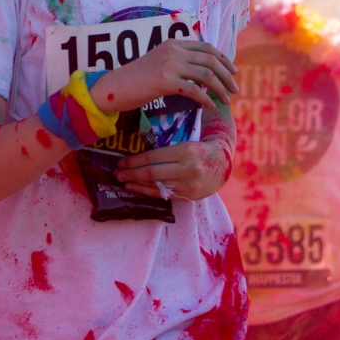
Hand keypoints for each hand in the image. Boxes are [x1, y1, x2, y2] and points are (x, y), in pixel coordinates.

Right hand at [88, 40, 238, 113]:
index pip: (207, 47)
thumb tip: (203, 72)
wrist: (114, 87)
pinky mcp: (165, 81)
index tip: (233, 71)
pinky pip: (194, 90)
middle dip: (227, 76)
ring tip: (226, 100)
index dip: (224, 59)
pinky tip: (211, 106)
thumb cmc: (137, 79)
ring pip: (205, 75)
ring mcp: (169, 64)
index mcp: (173, 43)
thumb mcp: (159, 62)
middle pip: (210, 60)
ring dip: (220, 88)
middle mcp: (173, 50)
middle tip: (235, 89)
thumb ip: (179, 62)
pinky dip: (206, 99)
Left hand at [115, 138, 231, 200]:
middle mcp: (188, 169)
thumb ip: (165, 151)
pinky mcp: (188, 195)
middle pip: (153, 173)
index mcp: (186, 151)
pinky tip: (135, 189)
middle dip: (132, 174)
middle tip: (117, 173)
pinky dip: (147, 192)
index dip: (135, 161)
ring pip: (157, 186)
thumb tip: (137, 156)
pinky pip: (163, 194)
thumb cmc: (199, 151)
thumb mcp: (185, 144)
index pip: (154, 157)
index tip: (121, 162)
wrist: (223, 164)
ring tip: (123, 181)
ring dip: (137, 185)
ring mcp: (188, 184)